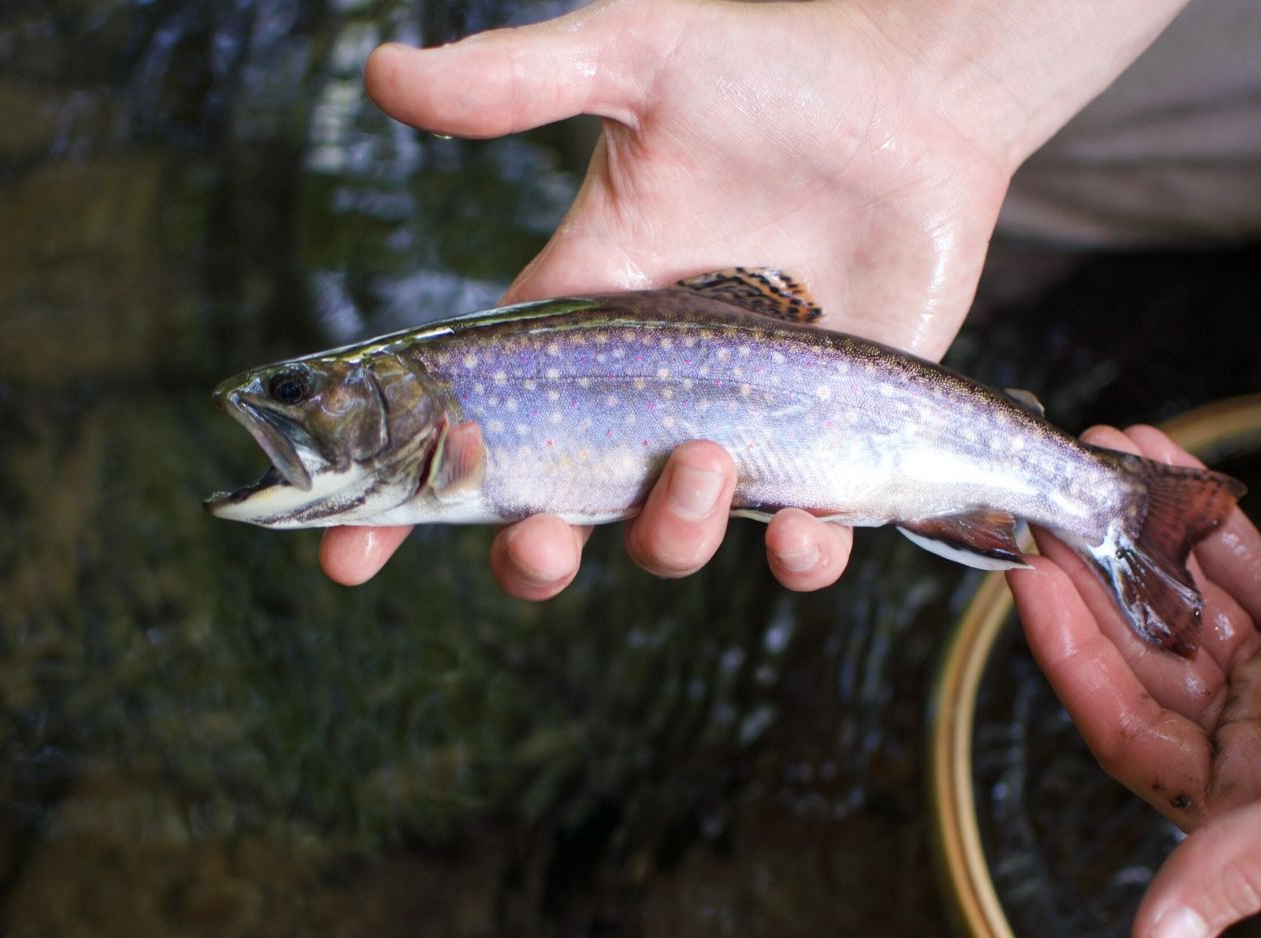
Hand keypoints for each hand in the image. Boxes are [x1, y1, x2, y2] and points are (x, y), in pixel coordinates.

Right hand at [323, 0, 1189, 596]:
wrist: (915, 94)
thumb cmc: (772, 70)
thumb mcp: (636, 58)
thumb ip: (516, 81)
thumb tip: (379, 74)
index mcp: (577, 318)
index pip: (468, 420)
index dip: (401, 500)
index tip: (344, 556)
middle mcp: (643, 391)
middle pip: (556, 511)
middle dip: (530, 553)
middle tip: (538, 538)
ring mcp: (733, 424)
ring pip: (670, 536)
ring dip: (668, 533)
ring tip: (704, 461)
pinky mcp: (829, 442)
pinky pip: (802, 536)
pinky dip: (801, 554)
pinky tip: (806, 528)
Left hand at [1007, 425, 1260, 937]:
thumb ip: (1235, 870)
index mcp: (1240, 794)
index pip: (1117, 719)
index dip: (1066, 649)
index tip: (1027, 573)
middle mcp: (1250, 733)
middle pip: (1139, 648)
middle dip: (1092, 573)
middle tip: (1049, 502)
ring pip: (1185, 597)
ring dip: (1140, 530)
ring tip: (1098, 458)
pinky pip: (1243, 563)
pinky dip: (1206, 516)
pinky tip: (1163, 461)